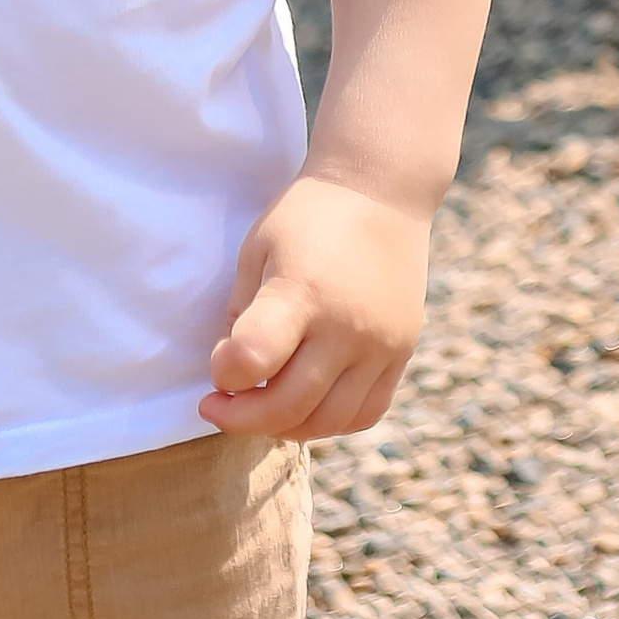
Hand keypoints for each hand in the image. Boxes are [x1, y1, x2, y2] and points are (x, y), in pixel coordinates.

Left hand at [200, 172, 431, 440]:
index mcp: (301, 291)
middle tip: (218, 408)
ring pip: (328, 421)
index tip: (216, 367)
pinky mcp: (401, 354)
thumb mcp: (258, 248)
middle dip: (242, 418)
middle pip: (289, 405)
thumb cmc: (306, 217)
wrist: (380, 190)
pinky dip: (331, 423)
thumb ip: (241, 312)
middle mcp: (345, 326)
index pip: (253, 359)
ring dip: (284, 427)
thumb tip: (232, 373)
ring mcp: (380, 346)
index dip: (224, 375)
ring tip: (260, 410)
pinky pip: (366, 413)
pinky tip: (306, 407)